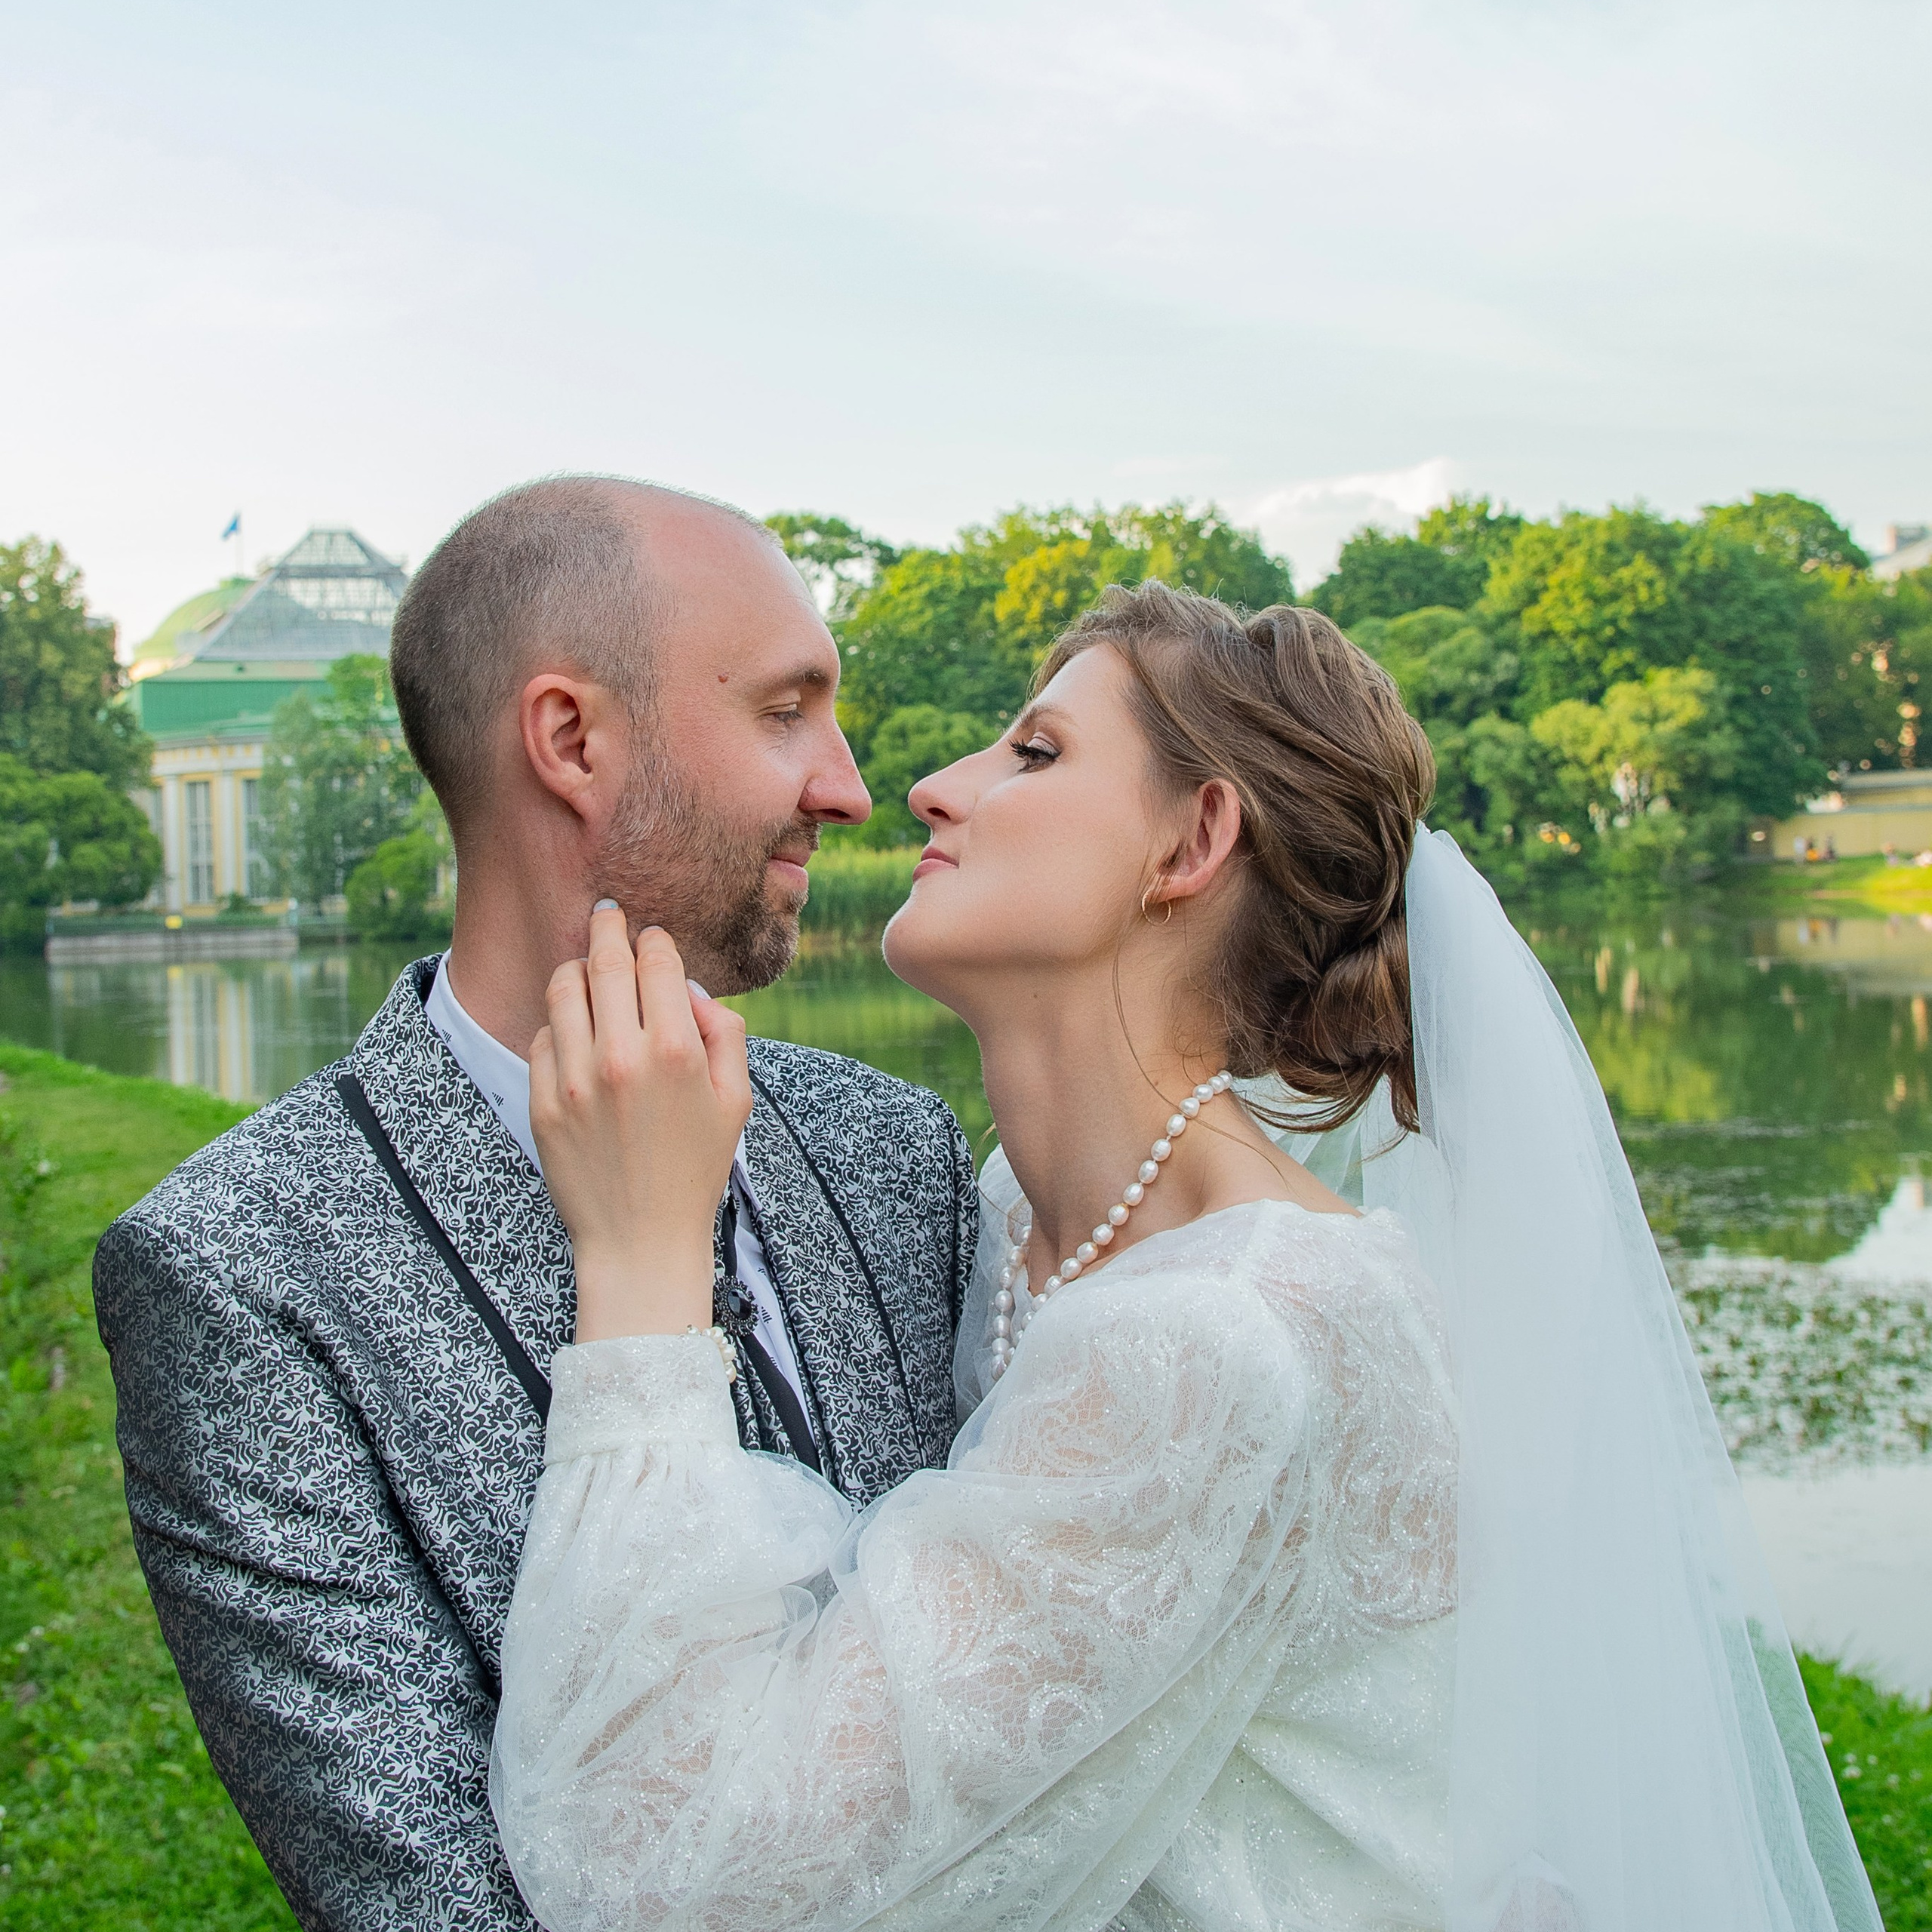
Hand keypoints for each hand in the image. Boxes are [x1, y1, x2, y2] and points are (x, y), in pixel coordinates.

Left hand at [530, 904, 752, 1343]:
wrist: (640, 1240)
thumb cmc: (695, 1170)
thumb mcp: (735, 1101)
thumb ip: (726, 1035)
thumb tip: (693, 990)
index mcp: (678, 1051)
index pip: (657, 961)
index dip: (654, 940)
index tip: (652, 939)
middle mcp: (623, 1056)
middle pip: (605, 961)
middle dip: (608, 928)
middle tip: (606, 914)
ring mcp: (576, 1079)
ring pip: (564, 989)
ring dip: (577, 969)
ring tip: (587, 970)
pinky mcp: (543, 1101)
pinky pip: (542, 1037)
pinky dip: (559, 1024)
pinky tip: (575, 1033)